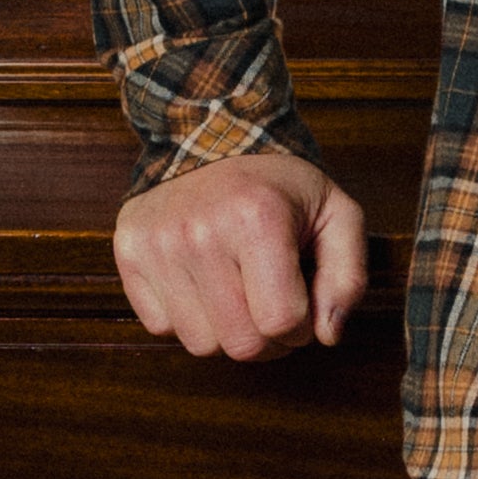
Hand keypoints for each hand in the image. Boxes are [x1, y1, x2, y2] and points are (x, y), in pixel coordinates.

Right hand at [113, 149, 369, 361]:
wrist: (215, 134)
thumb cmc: (281, 184)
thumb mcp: (337, 215)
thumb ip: (348, 276)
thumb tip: (328, 334)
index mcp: (258, 219)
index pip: (281, 323)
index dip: (302, 326)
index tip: (301, 299)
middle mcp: (200, 232)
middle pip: (240, 344)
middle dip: (267, 337)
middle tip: (272, 303)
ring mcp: (159, 243)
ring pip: (199, 344)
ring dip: (226, 330)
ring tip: (238, 290)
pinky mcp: (129, 251)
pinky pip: (160, 326)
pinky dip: (187, 316)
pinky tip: (204, 281)